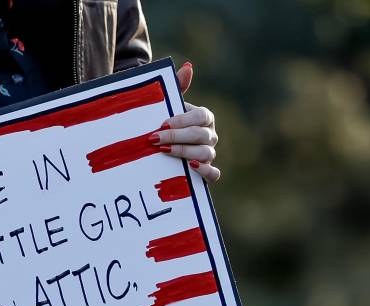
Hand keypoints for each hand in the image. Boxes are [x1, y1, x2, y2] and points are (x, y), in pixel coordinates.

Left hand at [150, 60, 221, 183]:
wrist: (156, 142)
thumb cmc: (162, 120)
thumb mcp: (167, 103)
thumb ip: (177, 86)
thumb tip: (188, 67)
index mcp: (204, 117)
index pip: (201, 116)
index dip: (183, 120)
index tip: (162, 123)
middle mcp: (210, 135)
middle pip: (201, 136)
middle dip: (178, 137)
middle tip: (155, 139)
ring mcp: (209, 153)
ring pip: (207, 153)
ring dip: (185, 152)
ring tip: (166, 152)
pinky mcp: (206, 171)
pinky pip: (214, 174)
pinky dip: (206, 171)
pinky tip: (191, 167)